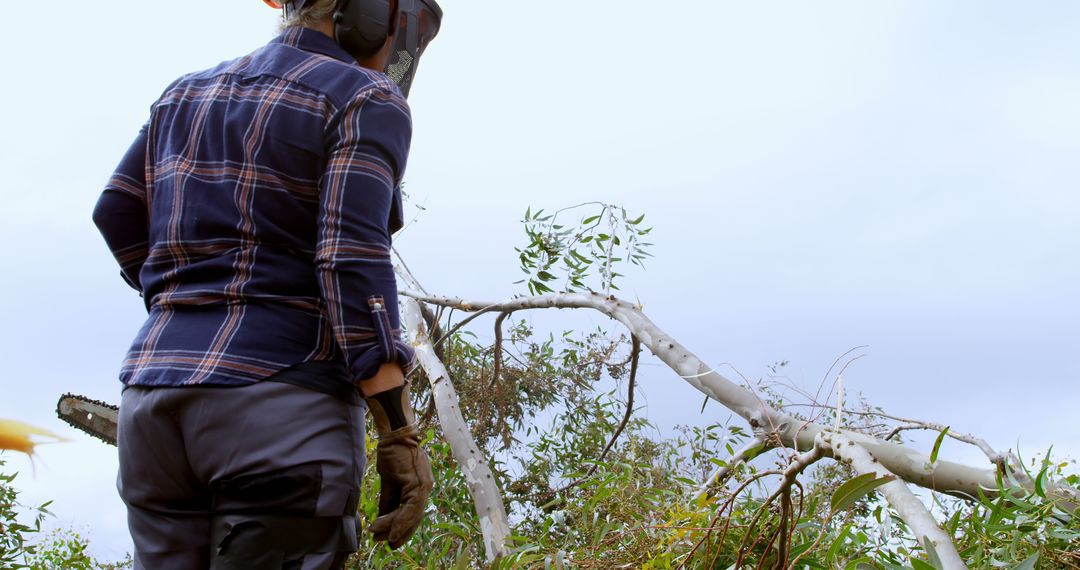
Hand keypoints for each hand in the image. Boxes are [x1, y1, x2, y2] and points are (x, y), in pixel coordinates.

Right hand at [369, 424, 433, 547]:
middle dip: (400, 532)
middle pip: (415, 517)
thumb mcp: (389, 480)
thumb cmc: (392, 452)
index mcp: (421, 486)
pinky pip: (410, 507)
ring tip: (379, 536)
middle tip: (386, 544)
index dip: (403, 527)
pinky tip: (387, 528)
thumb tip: (383, 516)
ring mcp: (423, 485)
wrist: (394, 433)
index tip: (391, 539)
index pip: (414, 513)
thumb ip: (389, 499)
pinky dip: (398, 520)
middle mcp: (426, 487)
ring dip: (394, 528)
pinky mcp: (417, 482)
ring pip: (412, 515)